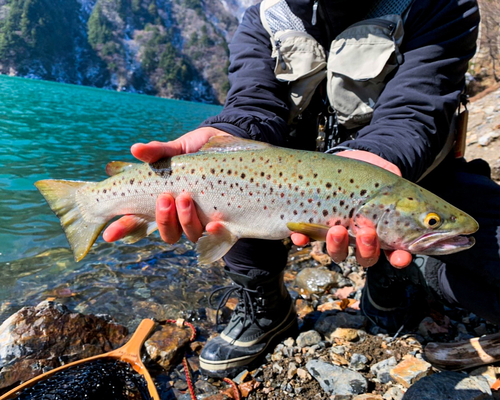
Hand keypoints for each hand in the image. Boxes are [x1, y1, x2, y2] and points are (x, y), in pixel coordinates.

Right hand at [103, 127, 227, 243]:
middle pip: (167, 233)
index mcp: (162, 202)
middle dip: (163, 220)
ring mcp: (202, 217)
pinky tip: (214, 223)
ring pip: (190, 234)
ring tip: (185, 197)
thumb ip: (157, 152)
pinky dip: (215, 232)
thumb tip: (136, 149)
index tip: (109, 234)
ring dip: (185, 220)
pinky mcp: (224, 217)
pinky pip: (219, 235)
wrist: (225, 145)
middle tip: (164, 199)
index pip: (138, 220)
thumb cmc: (194, 151)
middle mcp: (181, 215)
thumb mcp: (175, 149)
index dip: (123, 230)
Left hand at [290, 150, 411, 267]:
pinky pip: (306, 239)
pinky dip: (303, 239)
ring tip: (337, 230)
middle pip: (365, 257)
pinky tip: (300, 235)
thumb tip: (402, 186)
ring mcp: (338, 234)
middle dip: (367, 250)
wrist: (345, 160)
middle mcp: (360, 238)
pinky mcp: (315, 226)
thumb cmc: (371, 172)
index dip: (399, 258)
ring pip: (337, 252)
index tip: (400, 257)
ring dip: (337, 246)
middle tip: (366, 233)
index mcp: (384, 231)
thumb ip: (398, 184)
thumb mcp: (388, 174)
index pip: (395, 253)